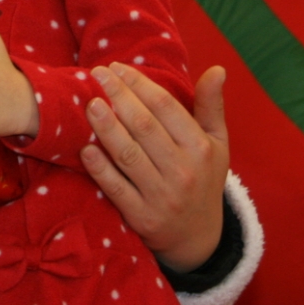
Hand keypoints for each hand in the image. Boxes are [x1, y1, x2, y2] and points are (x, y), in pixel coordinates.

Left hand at [80, 64, 228, 273]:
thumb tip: (218, 69)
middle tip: (96, 73)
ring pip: (128, 155)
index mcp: (201, 148)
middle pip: (144, 126)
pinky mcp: (142, 218)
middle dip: (118, 95)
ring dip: (106, 127)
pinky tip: (85, 149)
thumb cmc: (203, 177)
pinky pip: (117, 189)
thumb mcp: (216, 142)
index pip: (166, 107)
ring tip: (89, 104)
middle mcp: (183, 171)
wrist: (197, 237)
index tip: (118, 67)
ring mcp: (162, 196)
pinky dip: (100, 169)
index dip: (139, 84)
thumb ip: (211, 105)